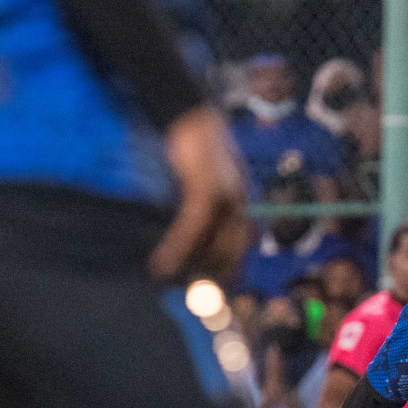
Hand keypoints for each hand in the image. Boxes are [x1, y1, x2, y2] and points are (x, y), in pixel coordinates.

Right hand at [150, 106, 248, 281]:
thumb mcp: (205, 176)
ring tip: (180, 285)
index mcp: (243, 197)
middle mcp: (239, 198)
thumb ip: (206, 200)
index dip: (235, 265)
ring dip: (195, 266)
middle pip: (233, 247)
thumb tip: (195, 225)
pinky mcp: (204, 188)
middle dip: (220, 274)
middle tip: (206, 297)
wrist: (189, 111)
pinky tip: (163, 262)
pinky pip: (192, 226)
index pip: (245, 240)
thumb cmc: (193, 142)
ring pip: (213, 241)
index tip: (227, 287)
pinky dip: (176, 246)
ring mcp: (224, 194)